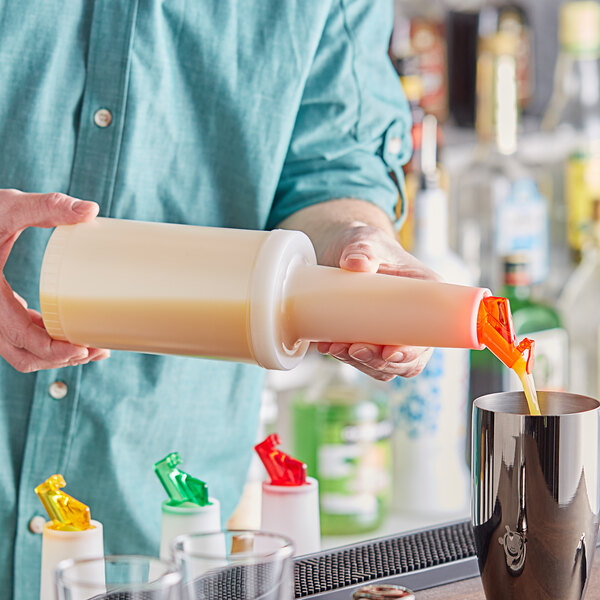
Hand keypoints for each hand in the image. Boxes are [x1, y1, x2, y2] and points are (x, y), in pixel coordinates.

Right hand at [0, 189, 109, 371]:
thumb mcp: (8, 207)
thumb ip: (46, 206)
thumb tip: (91, 209)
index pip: (20, 337)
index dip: (52, 350)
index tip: (83, 349)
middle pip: (23, 354)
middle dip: (61, 358)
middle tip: (98, 349)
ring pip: (20, 352)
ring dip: (55, 356)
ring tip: (94, 348)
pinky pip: (19, 339)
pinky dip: (44, 344)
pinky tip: (71, 338)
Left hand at [317, 223, 439, 381]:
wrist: (343, 252)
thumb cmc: (365, 244)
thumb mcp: (366, 240)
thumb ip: (363, 247)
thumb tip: (356, 262)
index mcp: (427, 298)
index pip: (431, 335)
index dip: (413, 352)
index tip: (389, 353)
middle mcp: (415, 322)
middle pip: (407, 360)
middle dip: (378, 362)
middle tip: (352, 349)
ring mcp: (393, 334)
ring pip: (384, 366)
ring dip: (359, 363)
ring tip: (333, 347)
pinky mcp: (372, 340)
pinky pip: (365, 361)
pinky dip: (346, 358)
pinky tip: (327, 345)